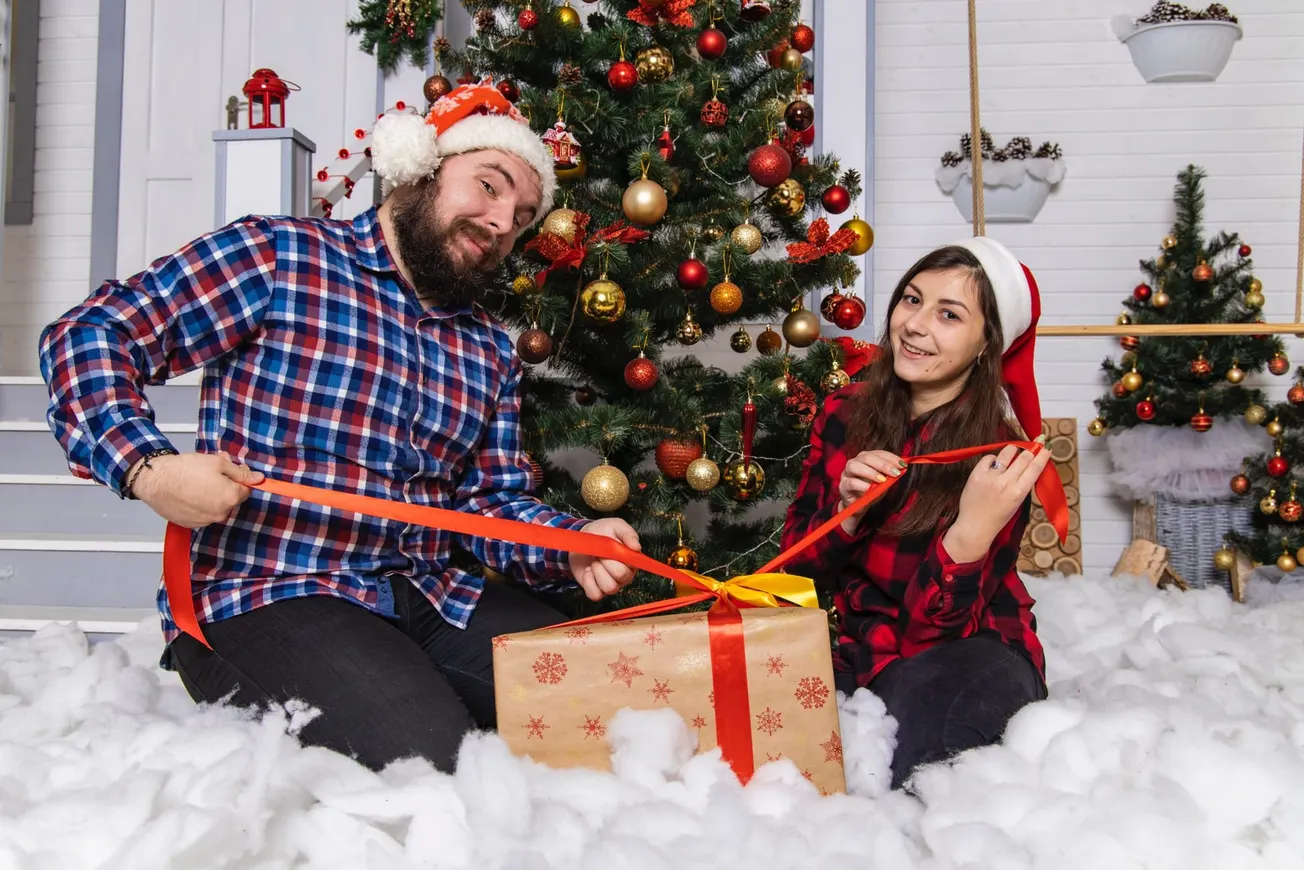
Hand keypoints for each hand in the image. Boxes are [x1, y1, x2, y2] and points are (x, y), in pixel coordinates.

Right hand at [130, 452, 264, 528]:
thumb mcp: (218, 463)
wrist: (156, 480)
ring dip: (212, 495)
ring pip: (217, 507)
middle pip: (231, 498)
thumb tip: (259, 479)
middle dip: (225, 485)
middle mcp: (221, 513)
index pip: (246, 489)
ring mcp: (206, 521)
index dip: (238, 477)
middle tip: (210, 472)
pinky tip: (189, 493)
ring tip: (196, 481)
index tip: (229, 470)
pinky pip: (203, 514)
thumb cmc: (185, 469)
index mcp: (231, 497)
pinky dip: (200, 505)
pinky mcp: (192, 524)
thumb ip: (241, 472)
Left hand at [569, 518, 641, 600]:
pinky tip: (588, 572)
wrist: (581, 539)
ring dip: (597, 572)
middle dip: (607, 563)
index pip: (633, 566)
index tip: (612, 549)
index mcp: (631, 560)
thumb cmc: (601, 532)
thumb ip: (628, 534)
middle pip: (621, 576)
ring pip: (609, 588)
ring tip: (594, 561)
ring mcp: (611, 584)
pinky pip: (595, 594)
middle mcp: (624, 575)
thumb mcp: (615, 526)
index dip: (621, 559)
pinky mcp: (597, 590)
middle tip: (600, 553)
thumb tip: (636, 546)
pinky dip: (589, 583)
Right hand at [838, 449, 905, 532]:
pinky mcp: (843, 486)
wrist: (858, 506)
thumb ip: (890, 474)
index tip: (902, 465)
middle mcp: (855, 462)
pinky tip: (871, 489)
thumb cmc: (871, 491)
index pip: (878, 453)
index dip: (891, 458)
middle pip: (866, 457)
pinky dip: (862, 485)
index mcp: (865, 458)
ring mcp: (846, 474)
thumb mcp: (884, 482)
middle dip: (883, 464)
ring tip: (882, 480)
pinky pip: (851, 483)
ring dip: (871, 472)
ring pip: (855, 466)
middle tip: (895, 473)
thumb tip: (901, 468)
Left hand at [949, 436, 1050, 556]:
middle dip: (1030, 451)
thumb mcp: (1018, 503)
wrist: (975, 526)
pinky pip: (988, 458)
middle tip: (1031, 449)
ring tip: (1012, 453)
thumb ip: (1024, 485)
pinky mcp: (977, 474)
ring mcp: (990, 477)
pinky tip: (994, 465)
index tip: (1046, 447)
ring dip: (1013, 450)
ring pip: (1007, 452)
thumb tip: (1030, 465)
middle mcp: (1006, 482)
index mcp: (1019, 492)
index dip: (1042, 456)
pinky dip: (993, 459)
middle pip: (1024, 457)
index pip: (1035, 468)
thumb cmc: (998, 517)